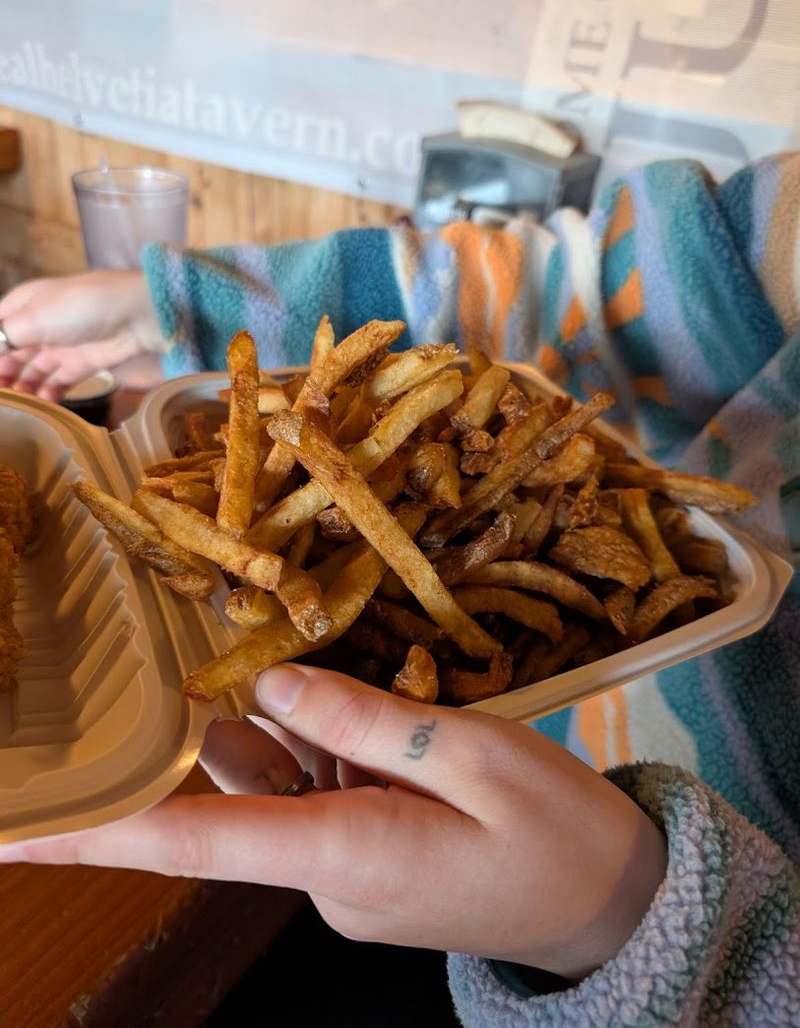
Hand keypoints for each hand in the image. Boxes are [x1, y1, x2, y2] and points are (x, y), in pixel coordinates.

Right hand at [0, 271, 162, 399]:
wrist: (135, 316)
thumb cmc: (78, 308)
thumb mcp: (33, 318)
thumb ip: (4, 337)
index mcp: (24, 304)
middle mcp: (40, 324)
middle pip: (12, 352)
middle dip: (3, 372)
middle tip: (1, 391)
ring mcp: (62, 345)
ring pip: (34, 370)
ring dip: (24, 385)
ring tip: (20, 399)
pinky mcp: (83, 363)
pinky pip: (59, 381)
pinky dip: (49, 392)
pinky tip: (43, 401)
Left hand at [0, 664, 666, 980]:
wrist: (615, 905)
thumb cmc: (557, 832)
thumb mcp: (476, 754)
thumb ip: (362, 717)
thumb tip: (269, 686)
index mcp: (347, 853)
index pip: (191, 841)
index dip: (93, 834)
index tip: (12, 832)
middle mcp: (326, 876)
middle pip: (241, 793)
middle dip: (240, 733)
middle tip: (263, 671)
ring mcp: (344, 878)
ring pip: (281, 790)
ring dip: (305, 737)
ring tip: (374, 706)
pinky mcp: (365, 867)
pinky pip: (319, 799)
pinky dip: (333, 756)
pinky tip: (382, 728)